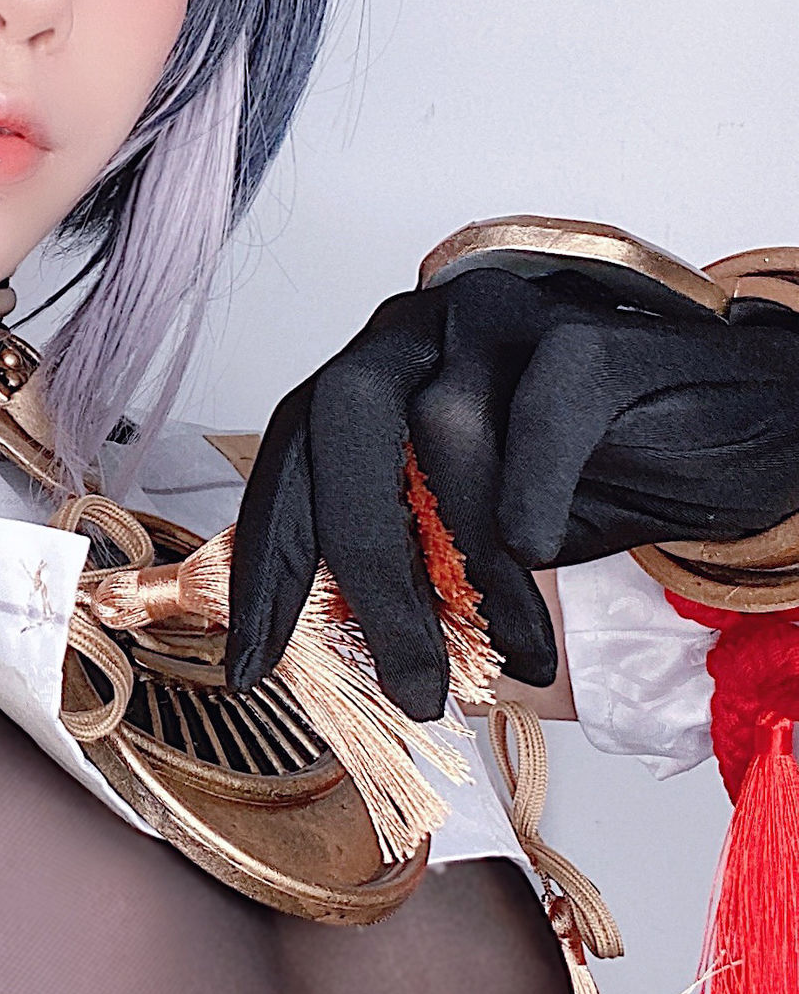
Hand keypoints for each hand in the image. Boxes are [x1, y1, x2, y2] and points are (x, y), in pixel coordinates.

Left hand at [224, 264, 798, 720]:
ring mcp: (505, 312)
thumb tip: (319, 654)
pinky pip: (546, 403)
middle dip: (363, 566)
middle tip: (405, 681)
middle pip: (344, 424)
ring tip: (512, 648)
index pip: (291, 454)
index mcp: (375, 373)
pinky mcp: (592, 328)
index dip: (266, 560)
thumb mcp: (474, 537)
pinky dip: (535, 488)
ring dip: (473, 561)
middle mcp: (422, 326)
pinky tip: (543, 549)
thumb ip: (401, 562)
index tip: (252, 664)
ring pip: (445, 423)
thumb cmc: (595, 480)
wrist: (741, 438)